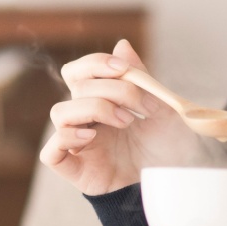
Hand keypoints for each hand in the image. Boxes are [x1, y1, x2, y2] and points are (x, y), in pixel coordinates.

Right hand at [39, 39, 207, 195]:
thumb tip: (122, 44)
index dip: (94, 63)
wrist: (176, 181)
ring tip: (125, 122)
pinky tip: (93, 138)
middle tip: (138, 105)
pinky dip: (66, 138)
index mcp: (101, 100)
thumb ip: (140, 78)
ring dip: (93, 109)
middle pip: (76, 87)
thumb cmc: (168, 146)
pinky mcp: (75, 169)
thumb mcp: (162, 107)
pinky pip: (50, 152)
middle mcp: (86, 119)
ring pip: (58, 113)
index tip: (122, 68)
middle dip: (111, 89)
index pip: (78, 72)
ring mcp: (78, 143)